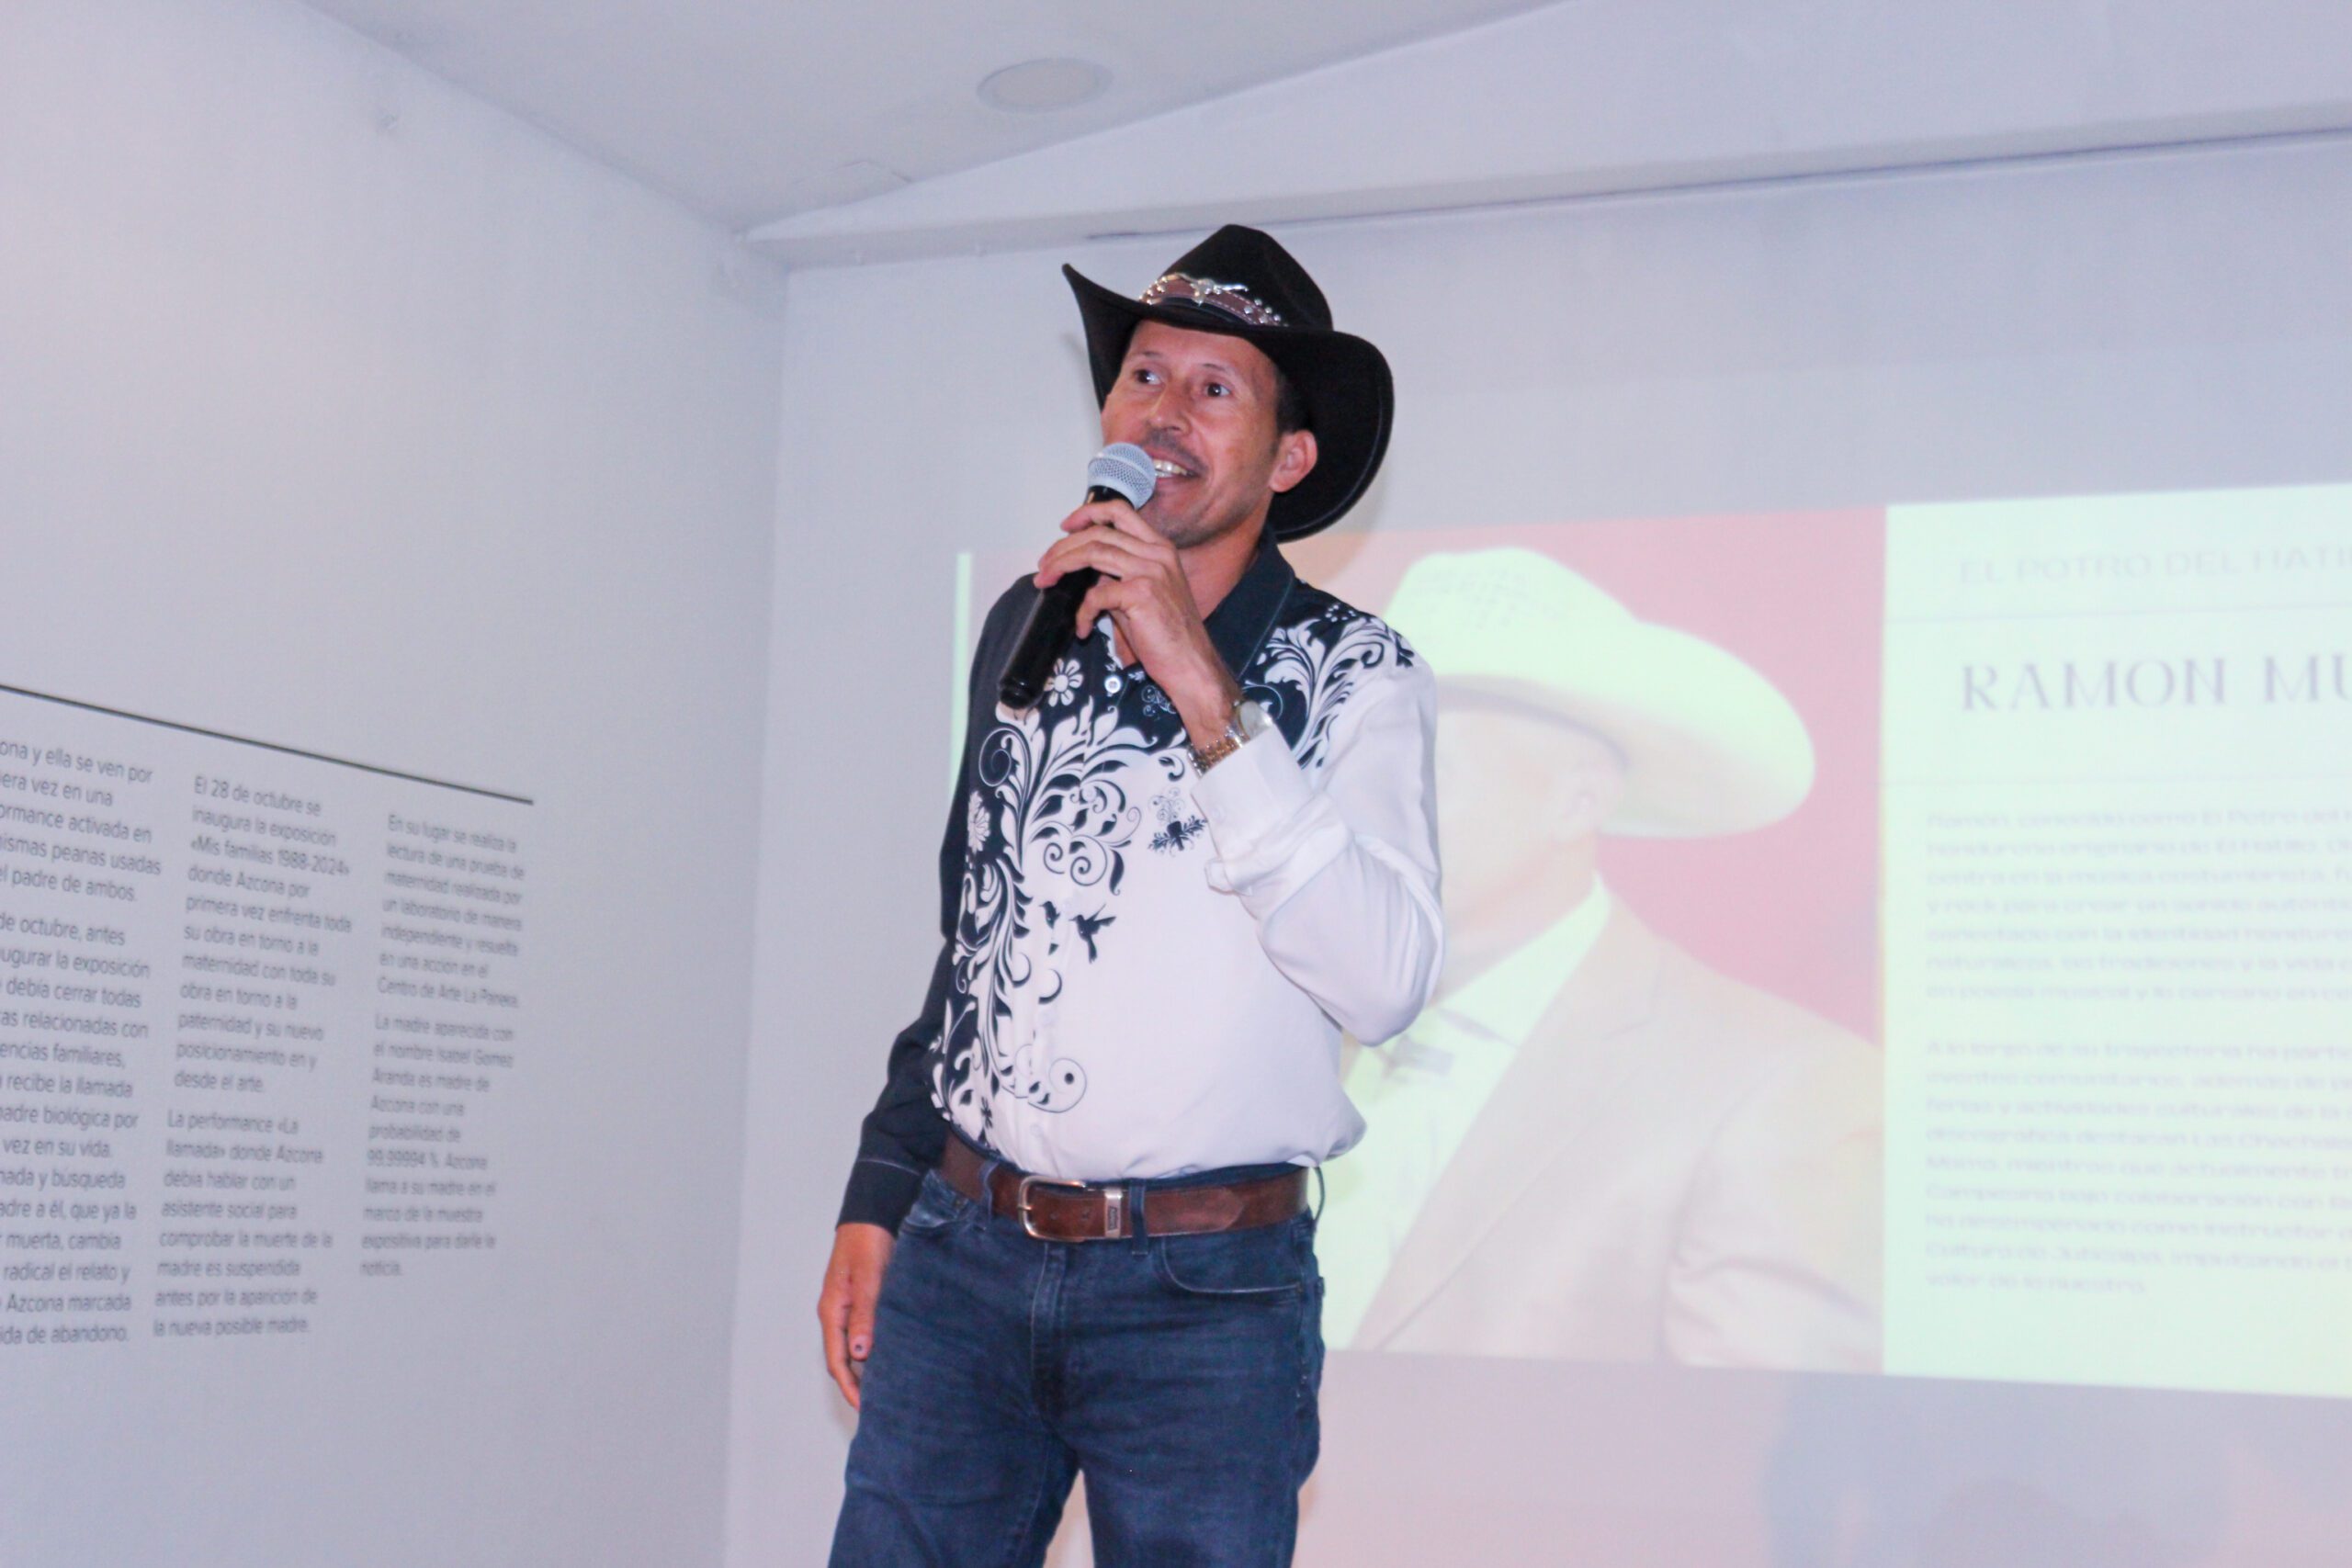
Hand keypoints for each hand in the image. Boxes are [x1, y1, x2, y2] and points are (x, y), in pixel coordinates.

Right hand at [817, 1222, 894, 1409]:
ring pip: (855, 1349)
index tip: (865, 1408)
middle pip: (844, 1360)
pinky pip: (866, 1334)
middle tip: (880, 1408)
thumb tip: (859, 1354)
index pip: (837, 1361)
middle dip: (858, 1386)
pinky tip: (892, 1359)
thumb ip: (865, 1314)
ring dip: (867, 1370)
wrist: (872, 1215)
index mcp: (832, 1311)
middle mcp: (837, 1314)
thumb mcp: (868, 1278)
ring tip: (888, 1390)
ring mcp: (849, 1309)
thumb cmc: (867, 1242)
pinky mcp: (863, 1303)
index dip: (850, 1387)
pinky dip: (875, 1351)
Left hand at [1034, 502, 1239, 743]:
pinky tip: (1083, 629)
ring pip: (1093, 553)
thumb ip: (1117, 577)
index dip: (1088, 513)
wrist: (1191, 664)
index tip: (1066, 526)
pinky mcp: (1141, 593)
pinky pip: (1096, 595)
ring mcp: (1150, 570)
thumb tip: (1086, 574)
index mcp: (1160, 548)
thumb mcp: (1142, 595)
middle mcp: (1157, 553)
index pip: (1120, 512)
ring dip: (1061, 565)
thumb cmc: (1169, 636)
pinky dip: (1082, 613)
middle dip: (1063, 546)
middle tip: (1044, 564)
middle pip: (1099, 532)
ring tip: (1045, 581)